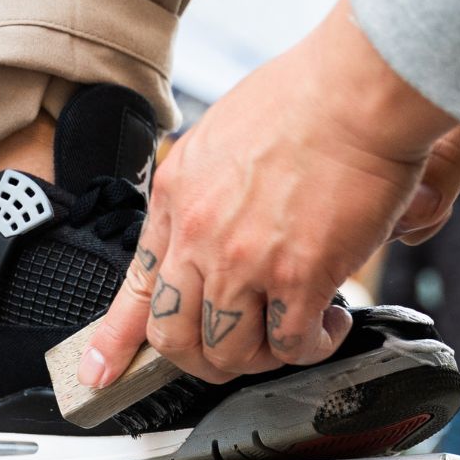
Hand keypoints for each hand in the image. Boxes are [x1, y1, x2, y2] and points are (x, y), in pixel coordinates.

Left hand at [77, 0, 455, 386]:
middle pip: (174, 337)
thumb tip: (220, 229)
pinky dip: (312, 346)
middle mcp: (199, 234)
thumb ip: (206, 192)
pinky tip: (331, 323)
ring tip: (294, 330)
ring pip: (229, 353)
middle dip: (203, 360)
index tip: (101, 373)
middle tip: (237, 354)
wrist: (357, 87)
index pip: (134, 286)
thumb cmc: (305, 98)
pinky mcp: (299, 276)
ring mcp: (244, 260)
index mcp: (176, 197)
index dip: (115, 340)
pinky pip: (291, 345)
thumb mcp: (221, 137)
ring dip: (263, 356)